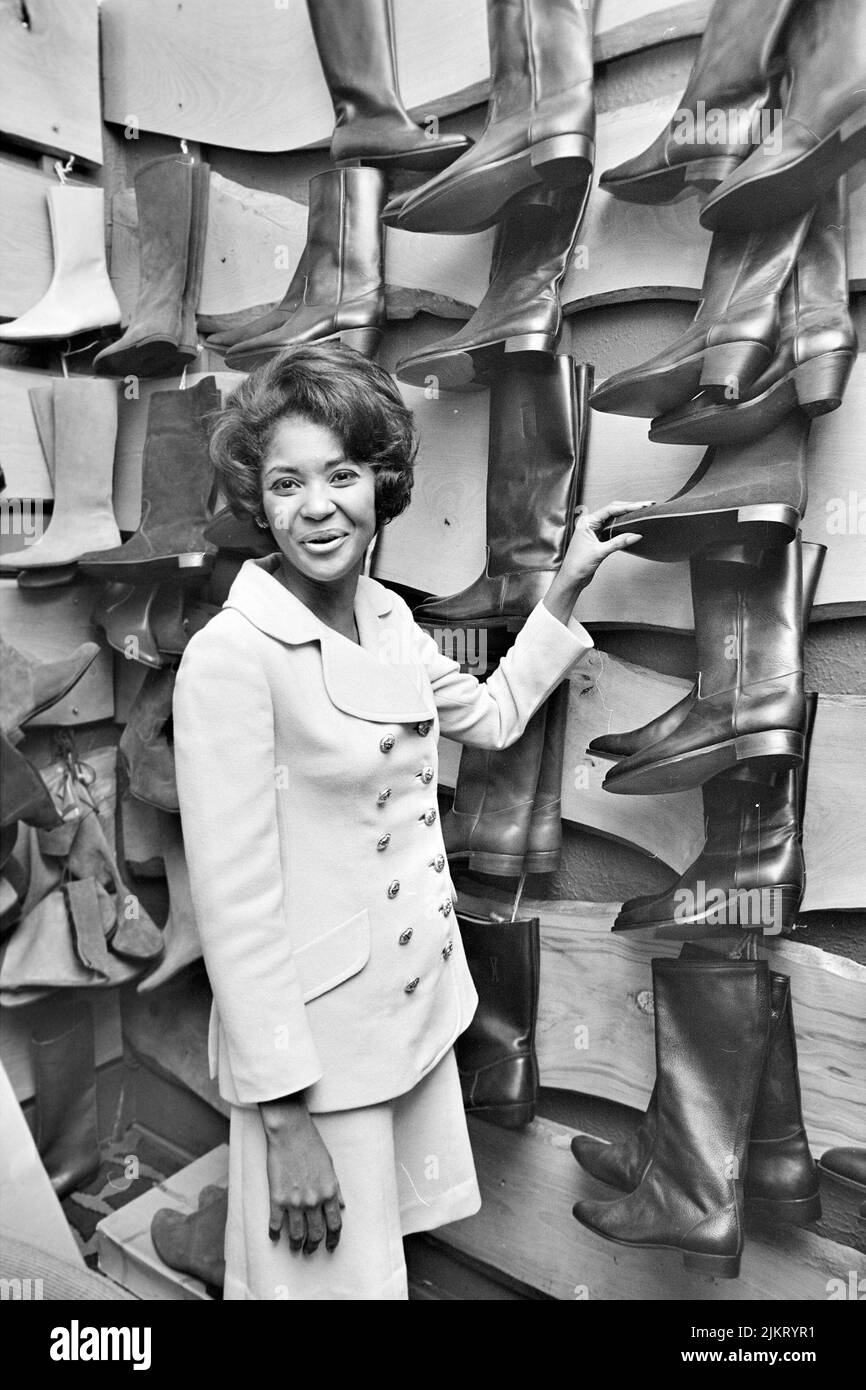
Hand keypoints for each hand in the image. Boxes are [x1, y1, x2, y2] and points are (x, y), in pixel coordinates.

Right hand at [259, 1096, 343, 1254]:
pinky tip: (275, 1236)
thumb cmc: (311, 1145)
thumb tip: (341, 1206)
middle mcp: (314, 1201)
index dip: (334, 1238)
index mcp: (329, 1192)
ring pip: (297, 1233)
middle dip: (314, 1245)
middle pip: (316, 1233)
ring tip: (295, 1247)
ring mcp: (294, 1201)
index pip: (335, 1224)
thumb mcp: (330, 1166)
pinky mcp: (277, 1198)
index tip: (331, 1245)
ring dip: (296, 1244)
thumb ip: (336, 1189)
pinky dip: (275, 1233)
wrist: (290, 1132)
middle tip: (311, 1250)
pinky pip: (276, 1224)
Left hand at [543, 500, 651, 624]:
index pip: (611, 509)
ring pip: (614, 518)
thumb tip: (636, 535)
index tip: (642, 506)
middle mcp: (590, 523)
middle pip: (613, 510)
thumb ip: (618, 542)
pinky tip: (632, 525)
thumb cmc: (578, 565)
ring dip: (627, 515)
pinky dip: (623, 526)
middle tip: (647, 505)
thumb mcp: (600, 552)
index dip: (628, 507)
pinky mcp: (598, 538)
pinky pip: (613, 528)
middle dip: (630, 507)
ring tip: (642, 512)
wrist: (571, 579)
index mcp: (587, 522)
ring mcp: (594, 530)